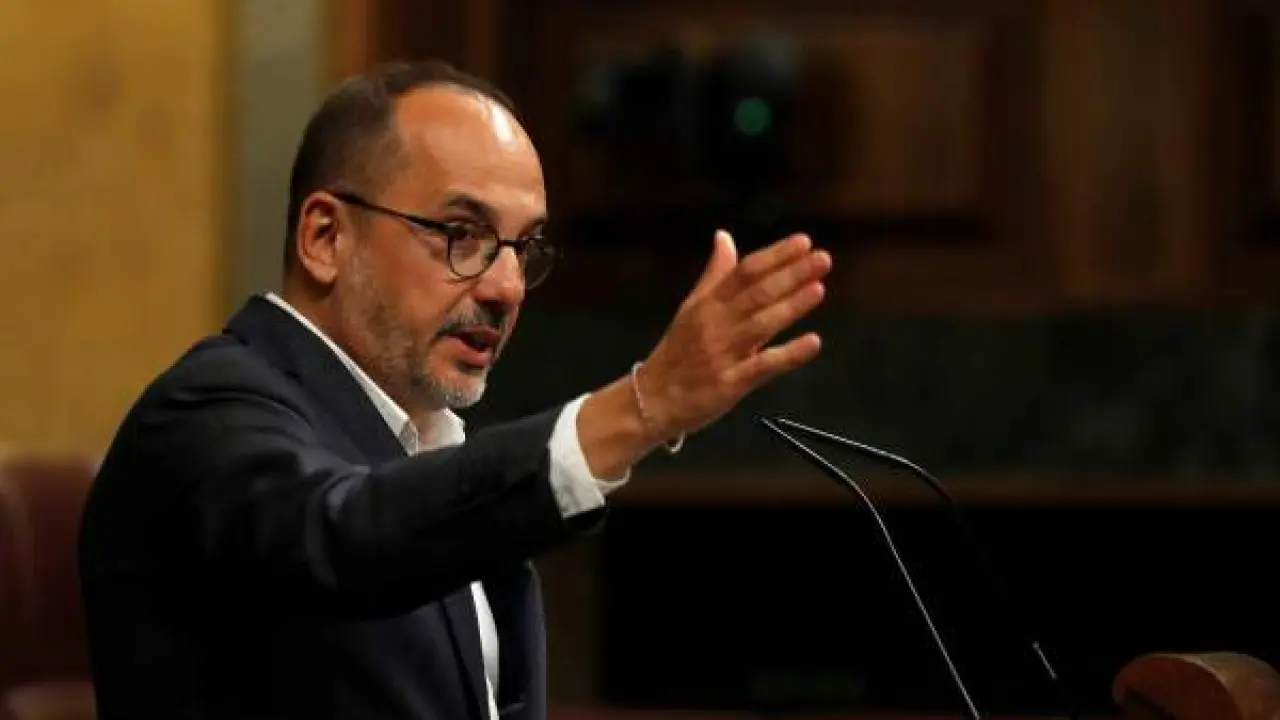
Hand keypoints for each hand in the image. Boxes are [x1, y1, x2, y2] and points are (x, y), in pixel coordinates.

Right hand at [637, 229, 830, 439]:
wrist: (651, 400)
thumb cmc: (678, 353)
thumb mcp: (691, 308)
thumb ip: (714, 274)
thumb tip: (724, 236)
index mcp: (708, 304)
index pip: (745, 272)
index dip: (775, 256)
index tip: (803, 242)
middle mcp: (715, 324)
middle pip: (756, 293)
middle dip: (791, 274)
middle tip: (823, 258)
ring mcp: (723, 354)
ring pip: (761, 324)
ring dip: (791, 306)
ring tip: (818, 288)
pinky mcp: (730, 383)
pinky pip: (762, 366)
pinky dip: (788, 354)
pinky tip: (812, 342)